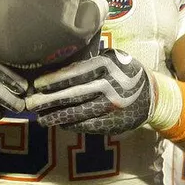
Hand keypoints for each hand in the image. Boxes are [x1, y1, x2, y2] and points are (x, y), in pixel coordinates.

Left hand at [25, 49, 152, 133]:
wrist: (153, 95)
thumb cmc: (126, 73)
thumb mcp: (114, 59)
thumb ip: (91, 60)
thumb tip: (58, 65)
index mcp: (108, 66)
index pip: (75, 74)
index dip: (54, 80)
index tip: (37, 85)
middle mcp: (110, 86)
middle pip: (73, 95)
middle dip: (49, 101)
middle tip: (31, 104)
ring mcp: (112, 107)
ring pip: (78, 113)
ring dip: (56, 117)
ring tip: (41, 119)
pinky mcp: (114, 123)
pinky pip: (88, 126)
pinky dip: (72, 125)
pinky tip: (61, 124)